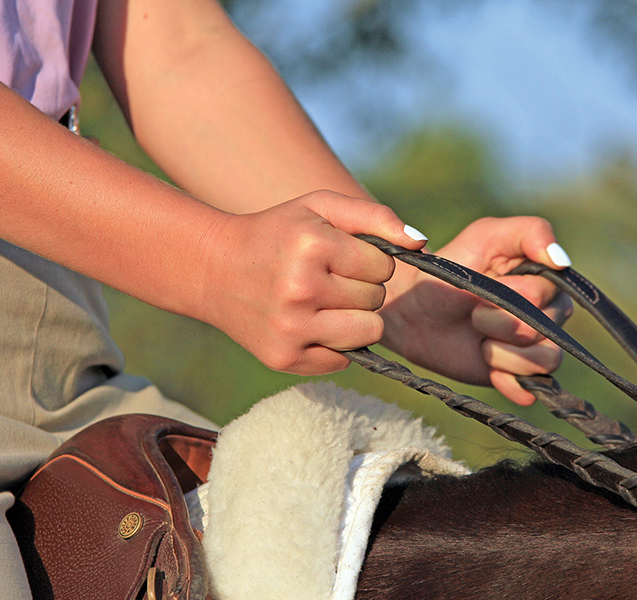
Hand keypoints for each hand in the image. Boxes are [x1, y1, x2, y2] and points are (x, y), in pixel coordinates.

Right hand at [195, 191, 426, 374]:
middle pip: (377, 299)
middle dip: (361, 287)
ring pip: (369, 332)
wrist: (215, 269)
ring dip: (356, 318)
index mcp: (312, 246)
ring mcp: (291, 329)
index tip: (340, 256)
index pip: (383, 265)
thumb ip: (375, 217)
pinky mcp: (284, 358)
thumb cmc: (279, 234)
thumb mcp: (320, 208)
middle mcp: (300, 289)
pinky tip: (308, 323)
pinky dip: (334, 343)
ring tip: (325, 302)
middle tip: (328, 278)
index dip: (368, 259)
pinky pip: (343, 359)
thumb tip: (422, 242)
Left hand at [379, 217, 572, 404]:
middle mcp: (550, 313)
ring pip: (545, 360)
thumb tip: (562, 261)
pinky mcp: (519, 374)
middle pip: (543, 330)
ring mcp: (536, 346)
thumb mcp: (486, 235)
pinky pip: (535, 386)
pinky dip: (508, 380)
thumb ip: (530, 232)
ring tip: (479, 339)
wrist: (414, 310)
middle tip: (474, 314)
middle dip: (499, 323)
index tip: (487, 283)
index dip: (511, 295)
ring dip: (501, 352)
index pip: (545, 295)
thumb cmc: (449, 267)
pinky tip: (486, 364)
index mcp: (547, 279)